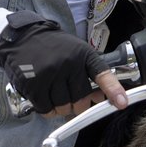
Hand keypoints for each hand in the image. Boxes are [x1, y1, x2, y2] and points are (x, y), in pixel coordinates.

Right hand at [0, 13, 126, 115]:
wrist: (24, 36)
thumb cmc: (53, 48)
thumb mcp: (76, 53)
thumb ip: (89, 75)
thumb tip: (100, 99)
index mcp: (84, 55)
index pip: (102, 74)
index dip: (113, 90)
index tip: (122, 104)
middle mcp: (69, 63)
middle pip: (80, 100)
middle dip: (77, 105)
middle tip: (70, 98)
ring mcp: (51, 73)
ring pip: (63, 107)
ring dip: (60, 108)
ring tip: (54, 94)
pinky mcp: (34, 83)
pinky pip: (46, 108)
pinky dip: (46, 109)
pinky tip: (44, 98)